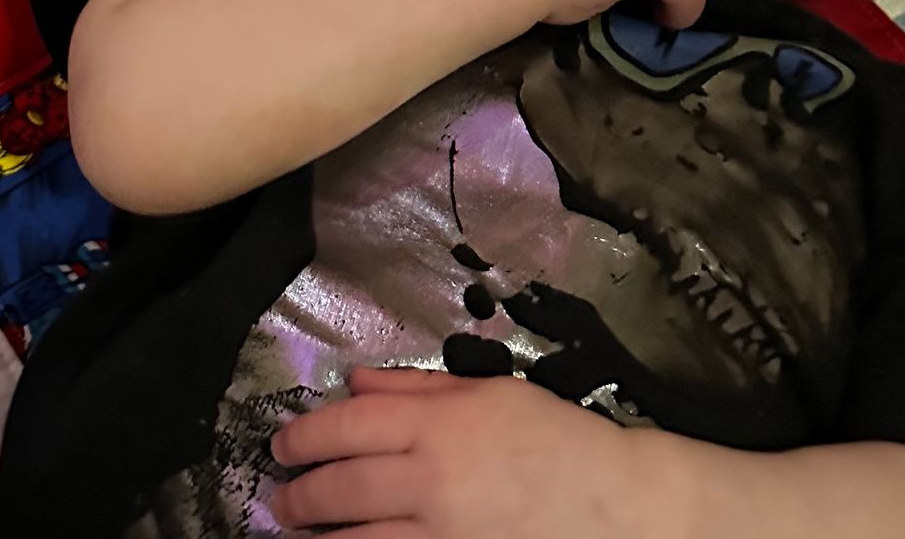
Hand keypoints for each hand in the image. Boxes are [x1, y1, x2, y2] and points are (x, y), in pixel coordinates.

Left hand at [270, 368, 676, 537]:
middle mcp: (432, 478)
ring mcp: (443, 533)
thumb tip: (355, 381)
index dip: (304, 436)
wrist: (623, 508)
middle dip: (299, 495)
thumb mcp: (489, 394)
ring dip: (318, 537)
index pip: (347, 425)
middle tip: (282, 498)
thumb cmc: (559, 441)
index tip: (282, 445)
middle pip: (341, 486)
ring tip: (299, 534)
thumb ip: (415, 388)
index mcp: (438, 424)